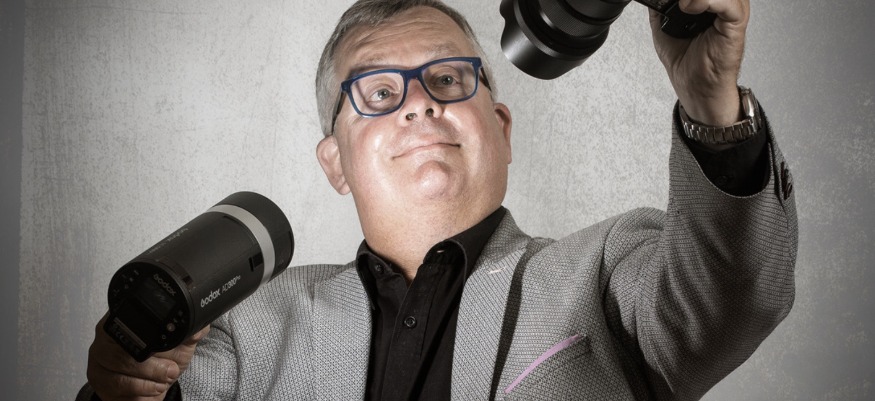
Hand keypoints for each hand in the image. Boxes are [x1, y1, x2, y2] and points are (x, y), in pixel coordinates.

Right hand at [86, 314, 209, 400]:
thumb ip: (190, 332)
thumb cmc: (162, 361)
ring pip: (119, 363)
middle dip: (152, 360)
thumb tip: (200, 326)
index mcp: (127, 315)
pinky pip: (116, 383)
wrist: (151, 386)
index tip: (173, 344)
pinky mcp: (98, 378)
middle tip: (171, 369)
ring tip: (166, 378)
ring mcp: (99, 356)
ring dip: (148, 374)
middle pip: (124, 341)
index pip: (135, 316)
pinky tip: (154, 387)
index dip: (154, 332)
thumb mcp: (180, 345)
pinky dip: (140, 387)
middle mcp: (107, 333)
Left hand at [649, 0, 749, 125]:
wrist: (696, 87)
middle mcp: (723, 2)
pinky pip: (728, 3)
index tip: (670, 1)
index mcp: (709, 1)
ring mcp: (732, 9)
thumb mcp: (662, 26)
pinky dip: (705, 1)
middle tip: (677, 3)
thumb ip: (659, 6)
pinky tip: (689, 8)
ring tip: (681, 5)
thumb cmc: (686, 61)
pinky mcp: (737, 21)